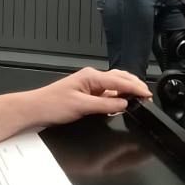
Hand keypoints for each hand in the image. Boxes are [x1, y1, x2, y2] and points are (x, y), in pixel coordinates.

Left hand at [32, 68, 151, 125]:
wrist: (36, 108)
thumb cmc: (52, 104)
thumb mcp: (81, 106)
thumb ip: (104, 104)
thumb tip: (123, 102)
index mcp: (91, 76)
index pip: (120, 80)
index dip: (136, 88)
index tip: (148, 94)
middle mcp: (91, 77)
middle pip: (120, 78)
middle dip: (135, 85)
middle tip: (148, 96)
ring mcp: (90, 84)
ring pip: (115, 83)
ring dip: (128, 88)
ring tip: (140, 97)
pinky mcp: (87, 92)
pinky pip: (108, 91)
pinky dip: (119, 94)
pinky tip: (123, 100)